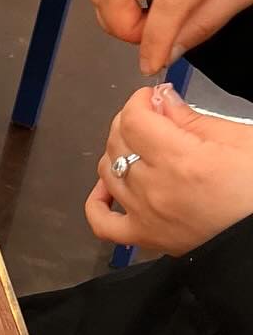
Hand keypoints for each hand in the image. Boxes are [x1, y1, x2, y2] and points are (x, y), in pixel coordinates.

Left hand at [85, 83, 252, 253]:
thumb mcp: (238, 139)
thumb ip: (192, 119)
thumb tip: (162, 100)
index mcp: (180, 160)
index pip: (134, 121)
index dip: (138, 102)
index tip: (150, 97)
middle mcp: (154, 188)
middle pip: (118, 144)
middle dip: (129, 121)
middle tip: (148, 116)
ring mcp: (144, 215)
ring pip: (107, 174)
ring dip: (115, 153)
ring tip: (136, 145)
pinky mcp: (144, 237)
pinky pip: (101, 222)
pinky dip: (97, 202)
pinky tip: (108, 188)